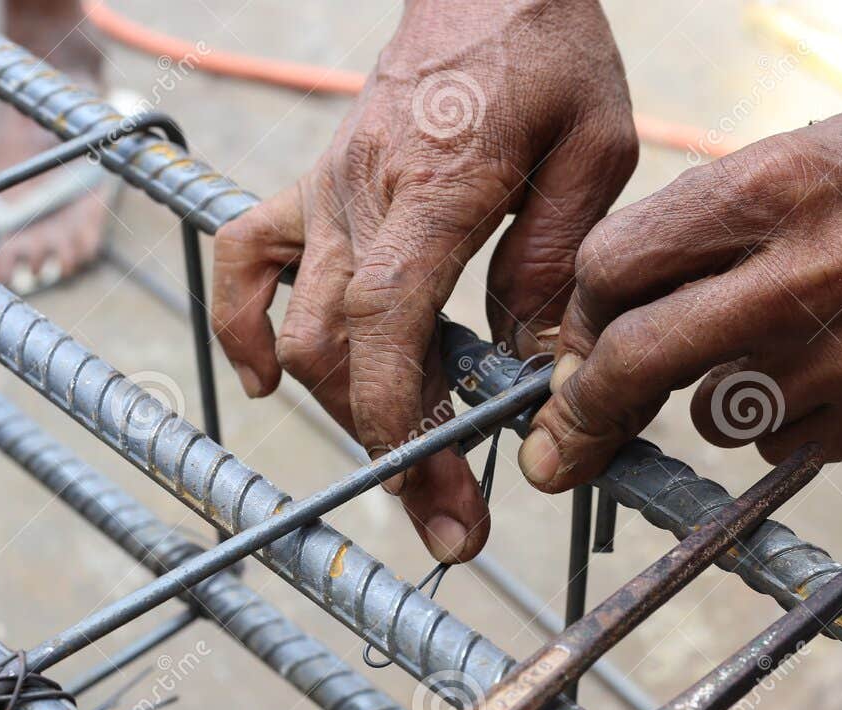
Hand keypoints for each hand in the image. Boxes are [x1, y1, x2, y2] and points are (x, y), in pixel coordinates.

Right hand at [212, 0, 635, 561]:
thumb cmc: (550, 53)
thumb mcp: (595, 151)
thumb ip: (555, 260)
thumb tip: (532, 363)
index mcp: (432, 186)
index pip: (383, 319)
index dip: (396, 416)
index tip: (434, 493)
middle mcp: (359, 194)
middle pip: (338, 348)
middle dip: (392, 450)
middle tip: (455, 524)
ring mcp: (326, 190)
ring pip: (295, 328)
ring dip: (344, 412)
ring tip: (410, 473)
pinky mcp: (315, 185)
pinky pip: (246, 257)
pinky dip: (245, 326)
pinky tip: (274, 385)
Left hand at [518, 101, 841, 488]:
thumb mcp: (777, 162)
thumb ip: (684, 238)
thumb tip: (591, 340)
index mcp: (770, 189)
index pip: (616, 268)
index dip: (581, 317)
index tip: (576, 348)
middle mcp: (810, 271)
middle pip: (642, 358)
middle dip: (585, 409)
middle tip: (562, 440)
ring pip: (711, 417)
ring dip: (710, 398)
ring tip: (771, 345)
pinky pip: (778, 447)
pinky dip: (778, 422)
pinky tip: (826, 368)